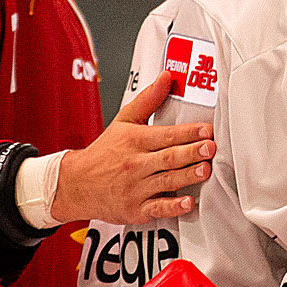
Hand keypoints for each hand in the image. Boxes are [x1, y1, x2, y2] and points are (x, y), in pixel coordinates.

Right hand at [52, 71, 215, 224]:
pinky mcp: (136, 209)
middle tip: (210, 148)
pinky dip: (173, 206)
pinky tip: (188, 202)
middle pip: (168, 157)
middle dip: (191, 152)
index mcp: (135, 140)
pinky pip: (157, 208)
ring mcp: (136, 188)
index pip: (165, 134)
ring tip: (205, 170)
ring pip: (166, 181)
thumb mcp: (123, 121)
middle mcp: (136, 164)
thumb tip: (166, 78)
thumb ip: (148, 100)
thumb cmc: (104, 152)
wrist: (76, 184)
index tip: (206, 130)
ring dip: (187, 176)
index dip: (188, 132)